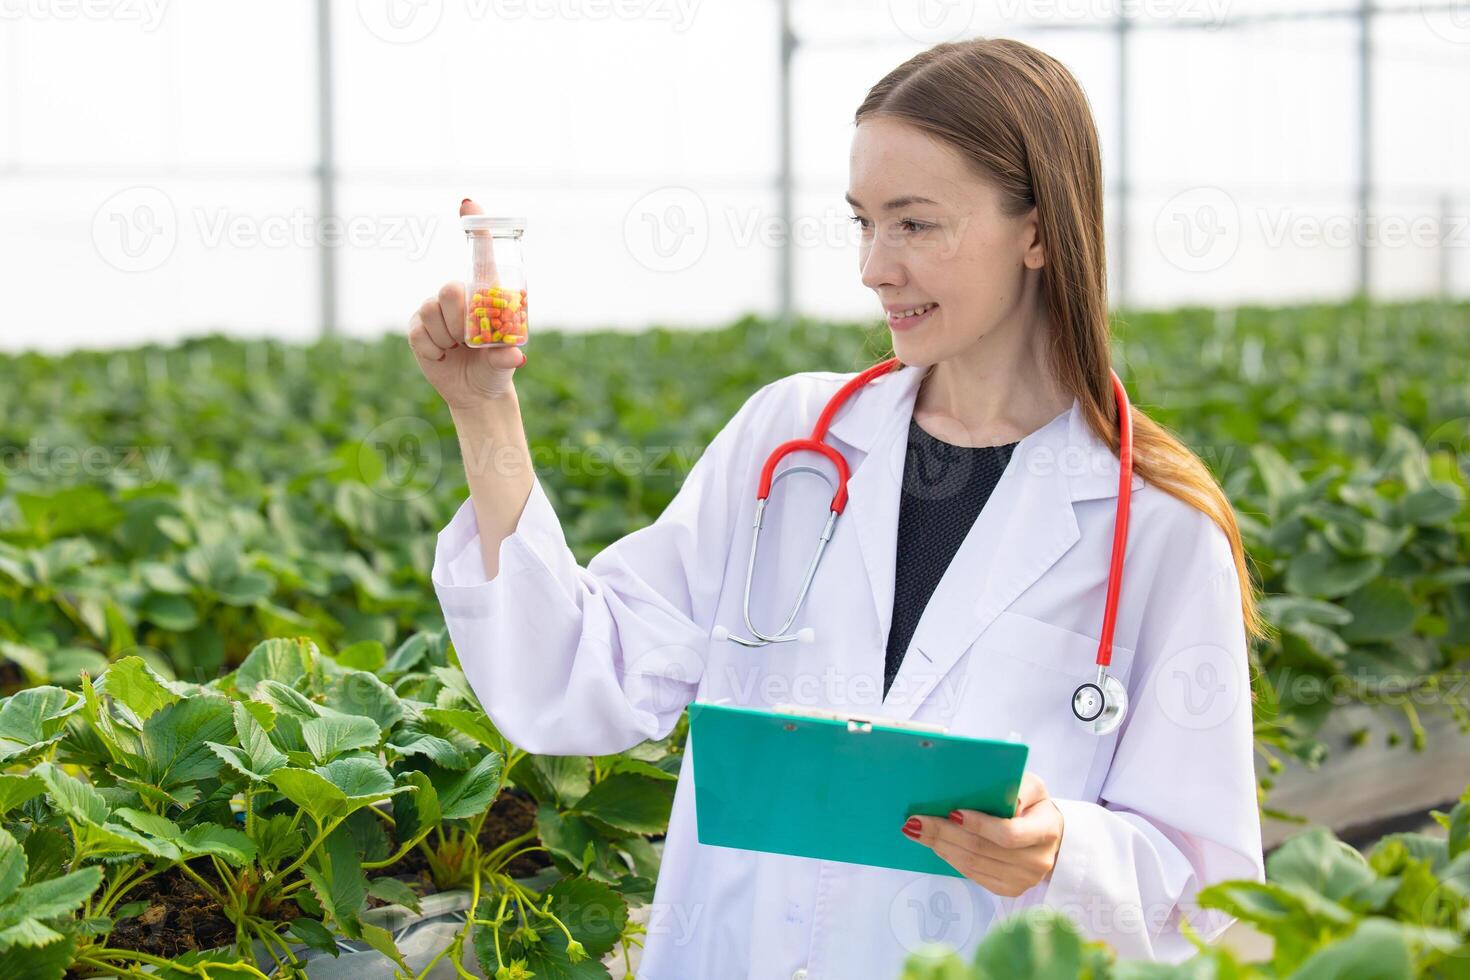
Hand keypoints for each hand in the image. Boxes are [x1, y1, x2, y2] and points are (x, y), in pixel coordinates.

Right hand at [408, 198, 524, 409]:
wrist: (476, 392)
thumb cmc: (496, 369)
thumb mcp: (505, 364)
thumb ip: (506, 358)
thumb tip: (516, 358)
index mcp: (486, 294)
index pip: (481, 255)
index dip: (476, 226)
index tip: (468, 203)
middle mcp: (459, 295)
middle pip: (451, 288)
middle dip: (460, 319)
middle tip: (467, 339)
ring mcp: (435, 309)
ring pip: (433, 310)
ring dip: (447, 338)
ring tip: (457, 349)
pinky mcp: (417, 326)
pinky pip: (420, 331)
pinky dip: (433, 350)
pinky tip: (443, 356)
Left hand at [900, 772, 1063, 896]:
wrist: (1050, 837)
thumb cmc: (1035, 806)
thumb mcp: (1034, 787)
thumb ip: (1022, 789)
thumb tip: (1008, 802)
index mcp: (1045, 831)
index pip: (1008, 834)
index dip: (979, 825)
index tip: (952, 812)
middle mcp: (1036, 862)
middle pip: (982, 850)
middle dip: (945, 834)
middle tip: (915, 822)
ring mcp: (1022, 880)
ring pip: (973, 865)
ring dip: (941, 847)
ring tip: (917, 831)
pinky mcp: (1009, 890)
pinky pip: (973, 875)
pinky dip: (950, 859)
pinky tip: (935, 845)